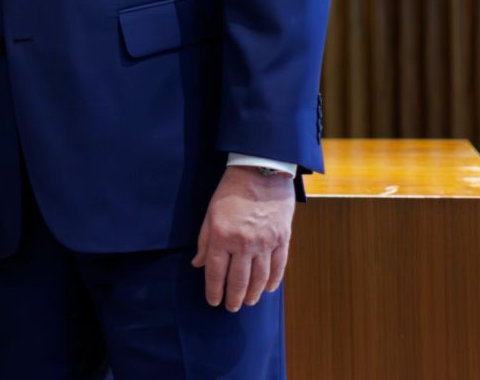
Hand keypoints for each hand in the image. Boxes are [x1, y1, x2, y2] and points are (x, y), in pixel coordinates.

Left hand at [192, 167, 294, 310]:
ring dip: (254, 294)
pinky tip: (268, 289)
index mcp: (222, 235)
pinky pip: (278, 267)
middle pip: (239, 280)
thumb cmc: (232, 190)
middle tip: (231, 308)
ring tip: (249, 302)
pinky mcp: (282, 239)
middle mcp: (243, 243)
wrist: (261, 170)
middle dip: (234, 298)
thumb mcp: (211, 212)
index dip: (214, 290)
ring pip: (260, 278)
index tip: (213, 301)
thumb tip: (198, 264)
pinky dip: (273, 281)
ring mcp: (265, 242)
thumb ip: (205, 240)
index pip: (216, 272)